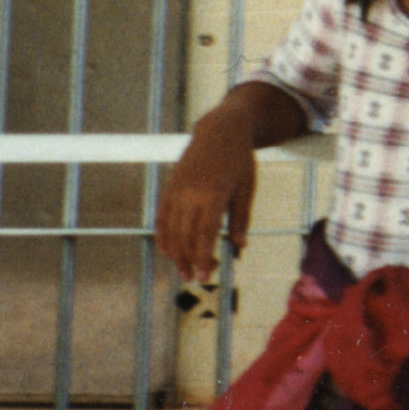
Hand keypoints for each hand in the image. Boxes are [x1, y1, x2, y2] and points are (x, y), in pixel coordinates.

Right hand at [156, 117, 258, 282]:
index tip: (207, 275)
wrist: (220, 131)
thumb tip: (240, 246)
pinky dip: (163, 236)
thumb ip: (241, 218)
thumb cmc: (239, 160)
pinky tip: (168, 251)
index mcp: (213, 195)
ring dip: (174, 254)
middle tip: (197, 278)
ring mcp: (176, 191)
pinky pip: (161, 217)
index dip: (203, 257)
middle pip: (184, 236)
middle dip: (188, 260)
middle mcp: (190, 195)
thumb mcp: (247, 188)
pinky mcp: (168, 188)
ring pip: (170, 230)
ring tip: (183, 271)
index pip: (204, 235)